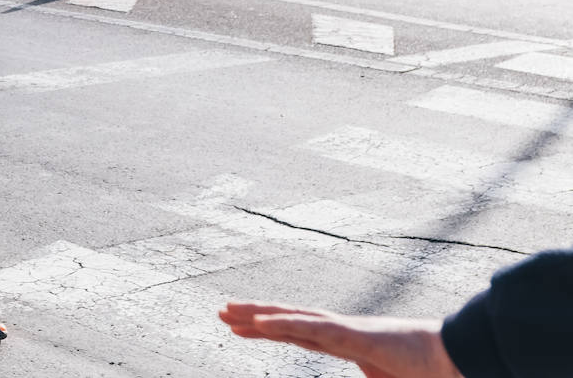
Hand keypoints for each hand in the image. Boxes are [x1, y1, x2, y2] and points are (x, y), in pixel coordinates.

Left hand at [218, 303, 461, 377]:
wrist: (461, 360)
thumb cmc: (429, 372)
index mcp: (348, 344)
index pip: (298, 332)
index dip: (269, 327)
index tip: (241, 327)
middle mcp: (342, 331)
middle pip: (289, 320)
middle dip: (254, 315)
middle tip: (222, 311)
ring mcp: (348, 330)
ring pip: (294, 318)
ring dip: (259, 314)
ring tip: (228, 310)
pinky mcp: (357, 336)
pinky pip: (313, 329)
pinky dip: (284, 323)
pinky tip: (259, 322)